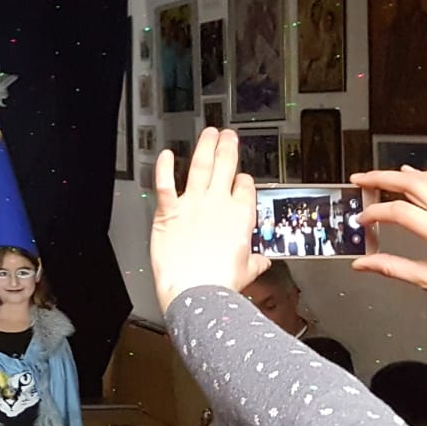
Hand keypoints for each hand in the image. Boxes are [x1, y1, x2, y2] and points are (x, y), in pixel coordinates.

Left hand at [150, 128, 269, 312]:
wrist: (195, 292)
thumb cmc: (220, 285)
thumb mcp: (247, 272)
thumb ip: (255, 262)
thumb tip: (262, 261)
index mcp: (241, 217)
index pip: (245, 187)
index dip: (243, 180)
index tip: (241, 177)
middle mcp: (218, 204)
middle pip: (226, 166)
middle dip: (227, 147)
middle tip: (227, 135)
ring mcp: (193, 204)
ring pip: (201, 166)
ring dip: (205, 146)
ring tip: (209, 133)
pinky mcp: (169, 212)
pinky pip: (165, 183)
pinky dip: (164, 167)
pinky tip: (166, 155)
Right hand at [351, 168, 426, 326]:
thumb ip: (393, 268)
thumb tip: (364, 264)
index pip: (399, 211)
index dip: (374, 213)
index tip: (362, 220)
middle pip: (412, 182)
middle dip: (381, 177)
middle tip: (360, 179)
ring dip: (401, 174)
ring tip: (380, 177)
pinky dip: (423, 179)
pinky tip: (412, 181)